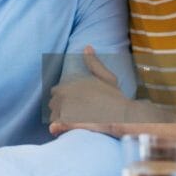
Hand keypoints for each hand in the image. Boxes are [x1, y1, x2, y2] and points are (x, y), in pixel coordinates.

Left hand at [50, 46, 175, 137]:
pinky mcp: (68, 123)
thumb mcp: (106, 77)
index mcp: (69, 84)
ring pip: (53, 116)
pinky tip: (66, 129)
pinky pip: (55, 126)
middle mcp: (63, 95)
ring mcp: (64, 110)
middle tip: (76, 114)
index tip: (74, 104)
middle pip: (53, 104)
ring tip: (75, 122)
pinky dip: (58, 128)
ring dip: (60, 119)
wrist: (123, 116)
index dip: (63, 98)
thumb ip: (93, 63)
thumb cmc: (115, 98)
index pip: (55, 92)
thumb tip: (87, 46)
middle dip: (60, 109)